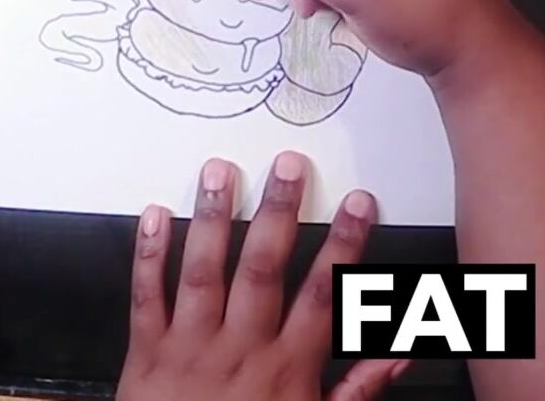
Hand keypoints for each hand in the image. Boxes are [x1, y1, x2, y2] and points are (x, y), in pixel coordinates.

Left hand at [117, 152, 406, 400]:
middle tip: (288, 167)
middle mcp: (240, 351)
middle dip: (278, 213)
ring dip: (212, 218)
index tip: (359, 204)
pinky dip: (148, 254)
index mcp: (285, 369)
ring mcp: (190, 348)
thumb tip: (397, 352)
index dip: (344, 245)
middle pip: (262, 270)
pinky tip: (153, 213)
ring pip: (203, 272)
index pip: (322, 294)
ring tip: (220, 172)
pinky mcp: (147, 354)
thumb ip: (358, 388)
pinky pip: (147, 298)